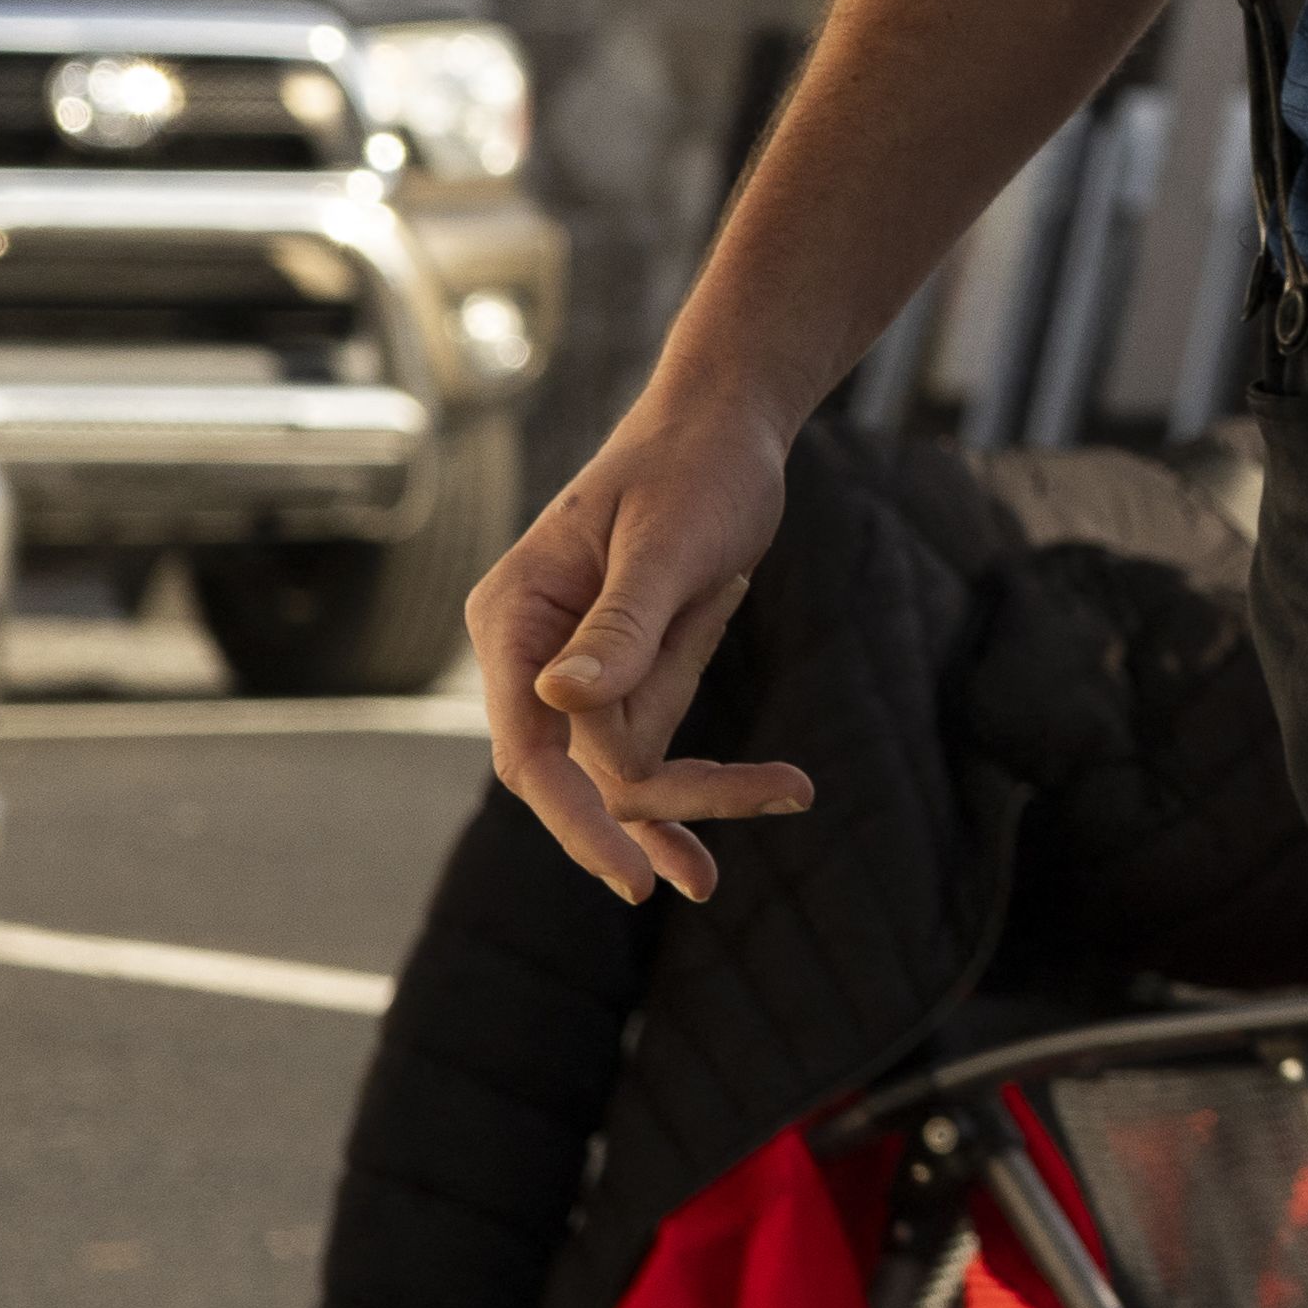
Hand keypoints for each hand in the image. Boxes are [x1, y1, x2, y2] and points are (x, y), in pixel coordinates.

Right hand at [471, 392, 818, 900]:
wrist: (729, 427)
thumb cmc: (694, 465)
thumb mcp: (667, 540)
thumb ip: (620, 623)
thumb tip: (557, 701)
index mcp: (514, 618)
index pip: (529, 750)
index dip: (576, 821)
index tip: (632, 880)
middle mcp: (531, 653)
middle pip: (583, 772)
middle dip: (666, 805)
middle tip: (744, 838)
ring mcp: (578, 672)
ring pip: (626, 769)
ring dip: (706, 783)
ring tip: (792, 788)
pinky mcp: (628, 677)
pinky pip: (653, 750)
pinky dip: (701, 783)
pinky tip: (730, 840)